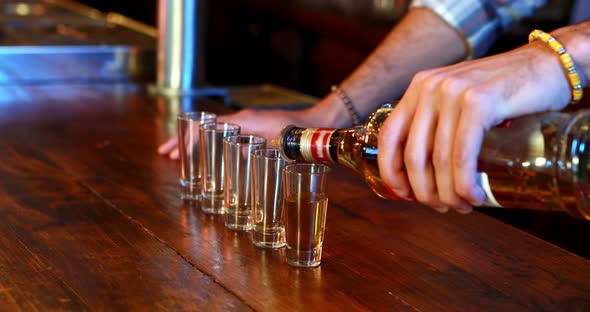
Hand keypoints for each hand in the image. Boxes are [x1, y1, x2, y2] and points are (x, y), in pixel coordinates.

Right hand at [158, 108, 316, 158]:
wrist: (315, 126)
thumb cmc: (299, 136)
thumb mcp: (276, 147)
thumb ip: (255, 152)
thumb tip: (235, 159)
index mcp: (243, 122)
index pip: (205, 128)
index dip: (186, 141)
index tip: (170, 153)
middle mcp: (242, 120)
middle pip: (205, 128)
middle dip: (185, 141)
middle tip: (167, 155)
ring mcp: (248, 124)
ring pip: (214, 132)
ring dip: (198, 143)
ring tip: (182, 156)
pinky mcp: (256, 129)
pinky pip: (227, 136)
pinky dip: (213, 144)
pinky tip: (211, 155)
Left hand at [377, 42, 571, 213]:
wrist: (551, 65)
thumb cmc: (506, 91)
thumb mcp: (460, 99)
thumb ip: (439, 123)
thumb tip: (421, 174)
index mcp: (419, 87)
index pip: (389, 136)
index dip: (391, 171)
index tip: (404, 195)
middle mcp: (430, 87)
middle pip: (413, 155)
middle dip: (425, 191)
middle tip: (443, 207)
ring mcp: (453, 92)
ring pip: (440, 160)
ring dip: (449, 194)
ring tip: (463, 206)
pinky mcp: (479, 102)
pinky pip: (462, 155)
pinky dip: (464, 184)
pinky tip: (474, 196)